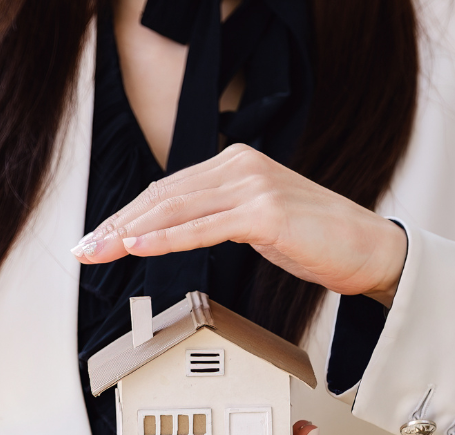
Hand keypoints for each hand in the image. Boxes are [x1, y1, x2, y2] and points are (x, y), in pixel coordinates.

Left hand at [71, 145, 406, 306]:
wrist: (369, 249)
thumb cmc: (319, 240)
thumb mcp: (258, 221)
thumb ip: (219, 217)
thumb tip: (172, 232)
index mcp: (236, 164)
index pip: (168, 189)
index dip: (127, 214)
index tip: (98, 236)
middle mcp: (241, 166)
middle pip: (163, 196)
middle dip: (117, 224)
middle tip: (85, 247)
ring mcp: (254, 186)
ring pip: (177, 209)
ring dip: (132, 232)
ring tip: (101, 249)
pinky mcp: (265, 213)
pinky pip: (205, 228)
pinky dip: (167, 238)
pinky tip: (141, 247)